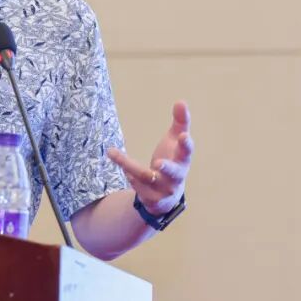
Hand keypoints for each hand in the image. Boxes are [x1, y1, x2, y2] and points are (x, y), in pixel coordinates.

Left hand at [107, 101, 192, 215]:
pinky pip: (138, 188)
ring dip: (131, 167)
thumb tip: (181, 101)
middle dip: (167, 168)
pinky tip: (124, 170)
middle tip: (158, 163)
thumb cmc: (173, 160)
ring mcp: (164, 190)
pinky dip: (130, 177)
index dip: (186, 145)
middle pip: (173, 172)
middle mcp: (176, 177)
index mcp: (183, 160)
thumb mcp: (175, 140)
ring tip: (113, 153)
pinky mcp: (152, 199)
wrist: (168, 194)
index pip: (187, 152)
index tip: (184, 136)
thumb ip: (180, 122)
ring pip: (146, 178)